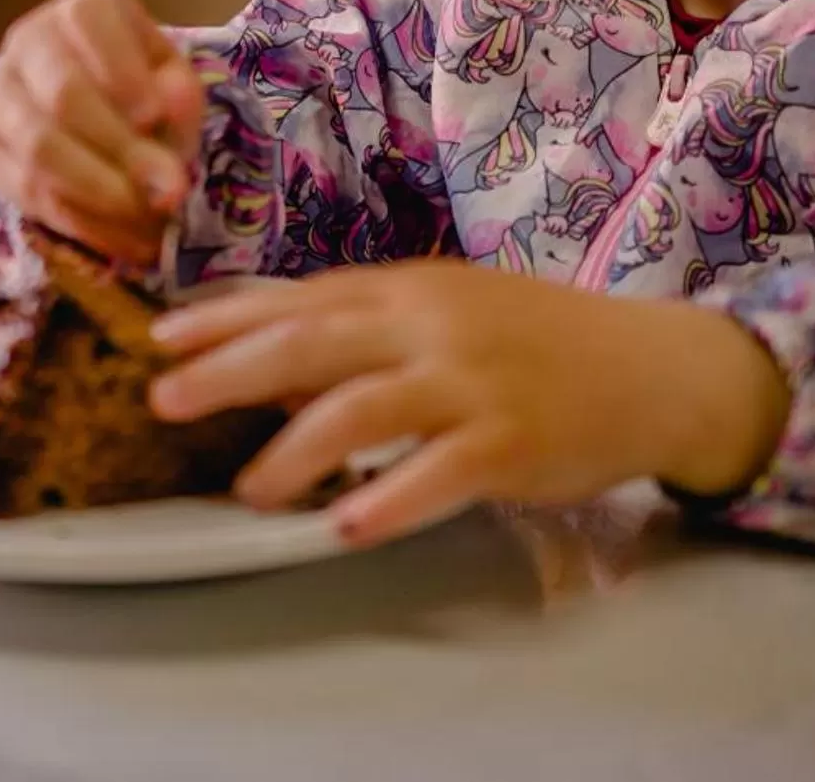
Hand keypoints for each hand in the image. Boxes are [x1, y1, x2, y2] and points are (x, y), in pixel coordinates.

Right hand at [0, 0, 206, 265]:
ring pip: (40, 148)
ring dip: (101, 191)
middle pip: (63, 93)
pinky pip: (33, 193)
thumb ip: (179, 93)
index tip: (153, 116)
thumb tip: (167, 107)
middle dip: (121, 147)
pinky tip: (125, 237)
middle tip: (170, 189)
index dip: (121, 70)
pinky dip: (85, 221)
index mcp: (82, 8)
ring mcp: (2, 100)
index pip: (90, 19)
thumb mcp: (173, 78)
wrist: (95, 113)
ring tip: (150, 219)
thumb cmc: (142, 86)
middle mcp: (30, 43)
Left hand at [147, 262, 790, 545]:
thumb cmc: (538, 341)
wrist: (652, 366)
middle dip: (228, 371)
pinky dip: (386, 498)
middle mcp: (432, 326)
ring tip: (249, 491)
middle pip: (311, 342)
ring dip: (293, 451)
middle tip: (165, 401)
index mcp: (409, 289)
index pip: (300, 297)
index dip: (226, 316)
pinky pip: (437, 473)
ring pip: (361, 409)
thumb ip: (363, 328)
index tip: (162, 337)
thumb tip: (267, 358)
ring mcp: (472, 382)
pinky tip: (343, 525)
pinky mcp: (511, 440)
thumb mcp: (446, 313)